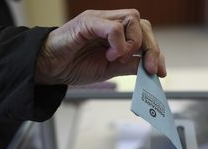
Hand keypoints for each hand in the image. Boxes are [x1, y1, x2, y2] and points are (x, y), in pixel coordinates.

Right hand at [35, 9, 165, 84]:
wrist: (48, 68)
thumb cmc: (73, 65)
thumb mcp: (110, 70)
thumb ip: (129, 66)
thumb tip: (149, 67)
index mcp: (116, 34)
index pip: (144, 33)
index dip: (155, 51)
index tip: (159, 71)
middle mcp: (110, 23)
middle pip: (142, 24)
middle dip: (152, 48)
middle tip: (149, 69)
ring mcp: (99, 20)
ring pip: (132, 19)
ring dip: (133, 43)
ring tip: (119, 59)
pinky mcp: (87, 22)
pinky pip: (113, 26)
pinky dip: (119, 43)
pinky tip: (111, 56)